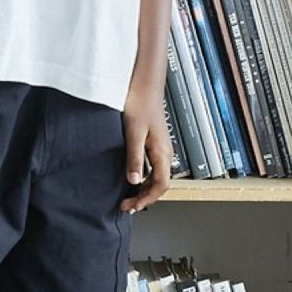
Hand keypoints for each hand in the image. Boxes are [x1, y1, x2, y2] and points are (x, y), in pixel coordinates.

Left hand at [119, 85, 172, 213]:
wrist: (144, 84)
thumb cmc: (140, 102)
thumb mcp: (134, 133)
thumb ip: (134, 158)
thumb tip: (134, 180)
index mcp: (162, 152)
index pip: (160, 185)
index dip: (146, 199)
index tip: (131, 206)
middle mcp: (165, 152)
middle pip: (159, 185)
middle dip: (144, 198)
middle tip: (127, 206)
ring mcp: (160, 149)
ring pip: (156, 178)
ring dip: (144, 191)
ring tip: (129, 198)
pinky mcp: (154, 144)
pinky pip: (152, 169)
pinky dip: (143, 180)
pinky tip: (132, 181)